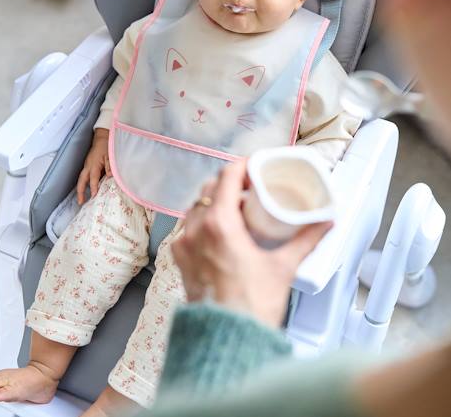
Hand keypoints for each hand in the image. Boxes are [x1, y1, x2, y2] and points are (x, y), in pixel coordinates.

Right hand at [76, 128, 111, 204]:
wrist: (102, 138)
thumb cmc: (107, 146)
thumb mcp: (110, 155)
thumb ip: (110, 166)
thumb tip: (110, 176)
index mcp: (94, 164)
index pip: (93, 178)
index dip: (93, 188)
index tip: (94, 196)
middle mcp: (88, 166)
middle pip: (81, 181)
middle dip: (80, 192)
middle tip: (80, 202)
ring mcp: (87, 166)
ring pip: (82, 179)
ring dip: (81, 189)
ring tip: (81, 200)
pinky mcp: (88, 165)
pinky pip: (85, 176)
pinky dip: (85, 184)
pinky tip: (88, 190)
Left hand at [172, 160, 331, 327]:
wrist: (226, 341)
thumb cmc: (251, 307)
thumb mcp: (283, 267)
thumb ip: (305, 240)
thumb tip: (325, 222)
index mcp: (220, 225)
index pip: (227, 176)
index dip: (242, 166)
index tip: (255, 166)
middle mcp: (196, 230)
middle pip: (210, 189)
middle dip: (230, 182)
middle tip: (251, 186)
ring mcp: (185, 245)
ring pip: (196, 207)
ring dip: (215, 201)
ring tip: (237, 208)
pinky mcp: (180, 260)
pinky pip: (188, 228)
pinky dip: (203, 221)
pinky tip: (220, 231)